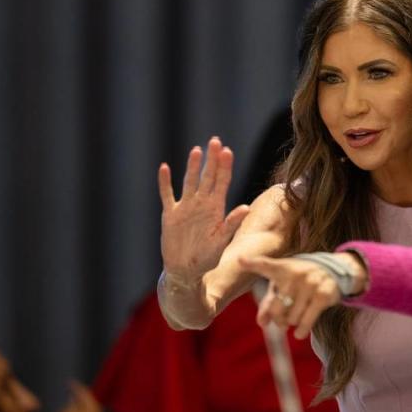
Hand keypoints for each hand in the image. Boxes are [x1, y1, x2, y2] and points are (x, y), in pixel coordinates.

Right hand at [158, 137, 249, 279]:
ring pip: (189, 182)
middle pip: (207, 177)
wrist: (187, 270)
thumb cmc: (207, 257)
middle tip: (215, 141)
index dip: (225, 167)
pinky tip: (164, 168)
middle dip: (212, 160)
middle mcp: (202, 204)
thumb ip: (231, 223)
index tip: (228, 151)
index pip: (222, 182)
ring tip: (196, 150)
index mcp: (216, 209)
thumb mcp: (221, 240)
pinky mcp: (171, 215)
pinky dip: (165, 183)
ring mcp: (186, 208)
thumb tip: (246, 207)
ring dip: (192, 167)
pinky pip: (167, 195)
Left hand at [239, 254, 363, 338]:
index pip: (265, 265)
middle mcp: (295, 274)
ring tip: (295, 318)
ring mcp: (310, 283)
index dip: (252, 263)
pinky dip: (301, 331)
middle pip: (276, 309)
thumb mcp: (281, 287)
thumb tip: (262, 323)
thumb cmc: (298, 281)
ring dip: (292, 323)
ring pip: (291, 318)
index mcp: (281, 268)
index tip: (240, 260)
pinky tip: (299, 333)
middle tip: (282, 321)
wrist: (331, 271)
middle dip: (278, 319)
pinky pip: (306, 322)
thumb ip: (267, 304)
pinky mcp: (322, 295)